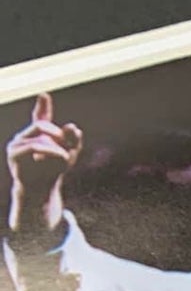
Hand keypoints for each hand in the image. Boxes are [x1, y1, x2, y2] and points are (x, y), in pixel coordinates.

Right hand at [6, 95, 82, 229]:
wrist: (40, 194)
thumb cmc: (51, 174)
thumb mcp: (68, 157)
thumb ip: (72, 142)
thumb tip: (75, 127)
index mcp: (35, 135)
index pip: (38, 117)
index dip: (42, 107)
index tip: (44, 96)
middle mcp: (23, 136)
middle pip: (41, 124)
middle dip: (58, 134)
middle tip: (69, 149)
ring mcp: (16, 143)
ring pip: (39, 135)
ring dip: (56, 146)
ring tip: (66, 159)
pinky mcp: (14, 154)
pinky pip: (34, 147)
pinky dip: (49, 151)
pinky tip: (60, 158)